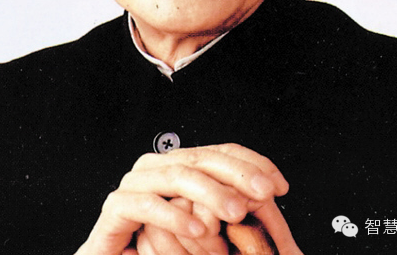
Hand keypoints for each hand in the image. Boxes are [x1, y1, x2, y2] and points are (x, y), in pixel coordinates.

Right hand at [75, 143, 287, 254]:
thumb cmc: (161, 244)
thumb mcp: (204, 223)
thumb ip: (228, 206)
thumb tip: (270, 196)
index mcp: (179, 164)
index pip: (220, 152)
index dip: (252, 163)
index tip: (279, 184)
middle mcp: (157, 165)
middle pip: (202, 159)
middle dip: (237, 174)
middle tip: (264, 193)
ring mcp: (135, 182)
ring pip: (178, 177)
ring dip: (211, 193)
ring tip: (236, 212)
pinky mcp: (117, 206)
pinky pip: (147, 204)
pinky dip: (175, 216)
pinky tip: (198, 229)